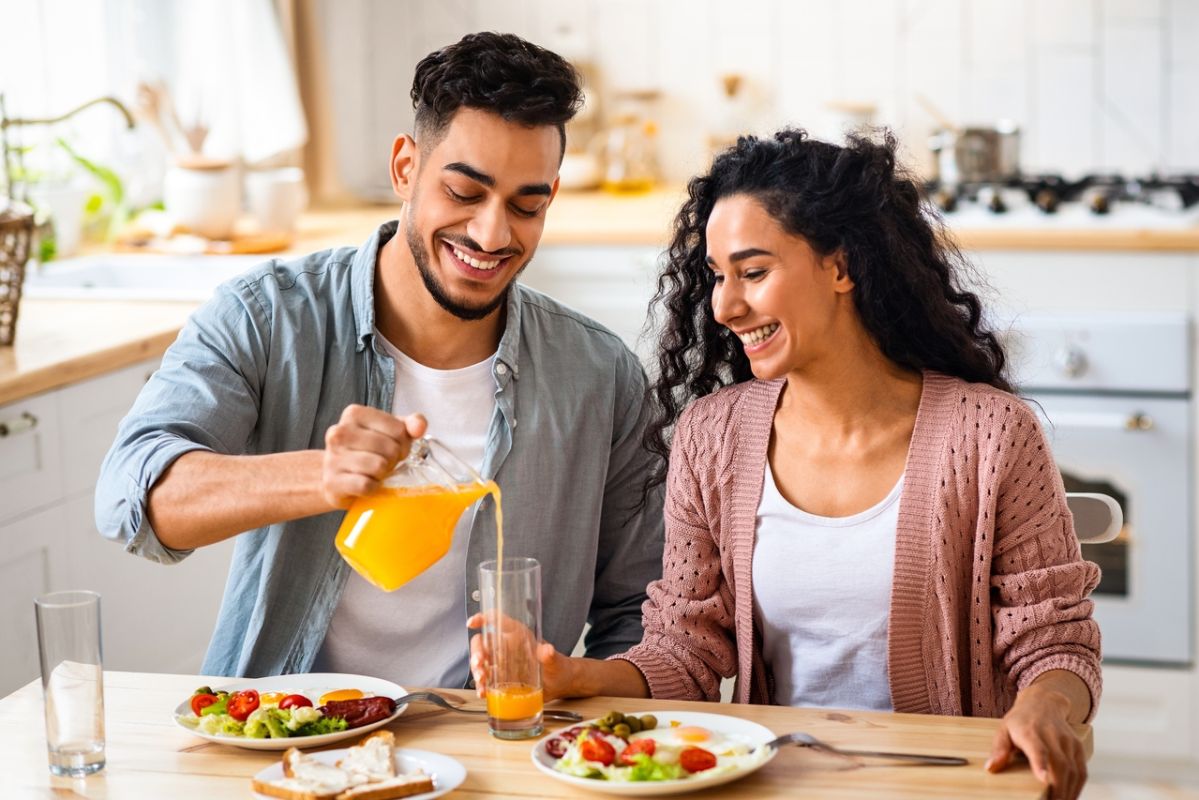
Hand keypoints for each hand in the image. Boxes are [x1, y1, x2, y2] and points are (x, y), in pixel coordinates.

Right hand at [322, 405, 426, 507]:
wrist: (336, 475)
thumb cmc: (366, 450)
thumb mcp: (388, 431)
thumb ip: (409, 424)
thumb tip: (419, 427)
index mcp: (354, 414)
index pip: (399, 429)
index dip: (404, 443)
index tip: (395, 447)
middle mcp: (339, 432)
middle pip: (390, 448)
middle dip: (394, 459)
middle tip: (385, 461)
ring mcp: (333, 457)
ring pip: (379, 466)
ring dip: (383, 473)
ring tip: (375, 471)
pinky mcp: (333, 482)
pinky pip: (367, 485)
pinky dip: (373, 488)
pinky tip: (367, 483)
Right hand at [466, 613, 576, 701]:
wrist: (560, 685)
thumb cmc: (558, 666)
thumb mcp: (555, 660)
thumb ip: (550, 655)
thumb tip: (547, 650)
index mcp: (518, 635)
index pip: (498, 621)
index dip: (483, 619)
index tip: (472, 623)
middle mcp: (507, 647)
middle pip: (483, 643)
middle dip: (477, 652)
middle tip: (479, 664)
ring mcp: (503, 664)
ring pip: (481, 662)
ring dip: (477, 671)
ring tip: (482, 681)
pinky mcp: (502, 680)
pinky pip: (487, 681)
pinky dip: (482, 686)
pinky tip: (483, 693)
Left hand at [987, 684, 1086, 799]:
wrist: (1043, 704)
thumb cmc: (1020, 721)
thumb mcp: (1003, 730)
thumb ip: (999, 749)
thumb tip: (991, 767)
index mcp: (1030, 732)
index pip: (1038, 749)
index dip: (1041, 764)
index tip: (1043, 779)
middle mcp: (1052, 736)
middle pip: (1060, 765)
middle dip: (1058, 790)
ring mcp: (1068, 741)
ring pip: (1074, 771)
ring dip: (1068, 792)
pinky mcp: (1078, 747)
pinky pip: (1082, 771)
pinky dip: (1077, 788)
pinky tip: (1069, 797)